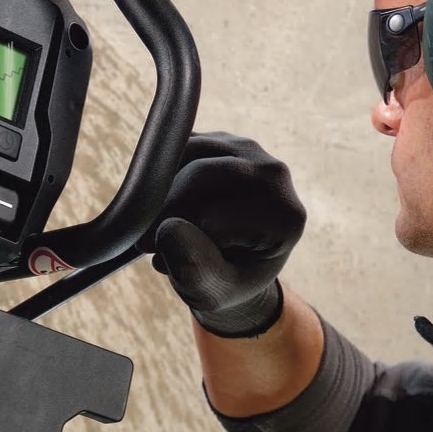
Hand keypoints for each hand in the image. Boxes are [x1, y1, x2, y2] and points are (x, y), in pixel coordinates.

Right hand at [143, 132, 305, 337]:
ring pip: (186, 153)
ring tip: (156, 225)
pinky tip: (164, 203)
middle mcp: (276, 175)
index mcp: (286, 217)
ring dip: (160, 190)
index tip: (162, 262)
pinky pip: (179, 143)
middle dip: (164, 210)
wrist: (232, 266)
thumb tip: (168, 230)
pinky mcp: (223, 139)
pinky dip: (162, 173)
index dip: (179, 241)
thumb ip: (194, 269)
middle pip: (201, 175)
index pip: (213, 217)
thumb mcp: (210, 293)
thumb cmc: (224, 282)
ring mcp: (251, 151)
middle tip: (146, 243)